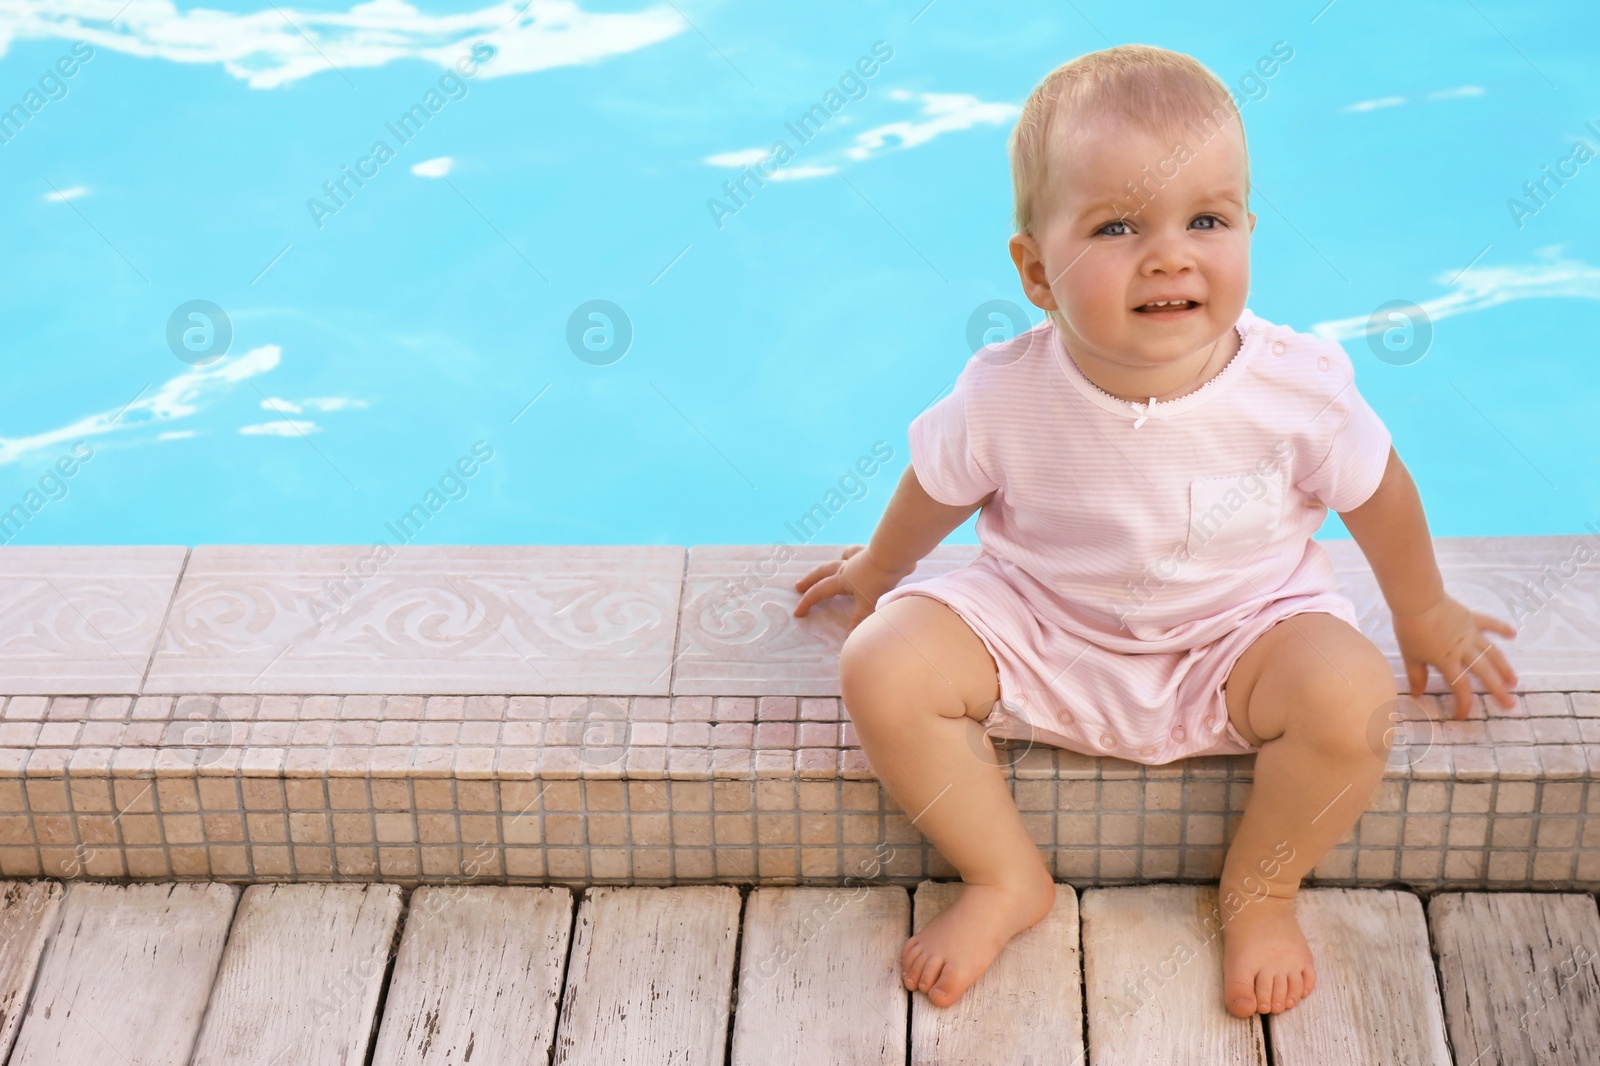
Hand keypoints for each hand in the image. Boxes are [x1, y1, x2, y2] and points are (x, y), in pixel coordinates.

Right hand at [792, 545, 910, 633]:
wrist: (892, 555)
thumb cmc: (879, 580)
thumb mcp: (867, 604)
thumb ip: (858, 621)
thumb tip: (849, 639)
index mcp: (841, 580)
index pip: (819, 592)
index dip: (807, 602)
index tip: (797, 612)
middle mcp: (845, 567)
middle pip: (822, 572)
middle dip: (810, 580)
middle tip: (799, 585)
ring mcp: (857, 557)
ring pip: (838, 560)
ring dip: (830, 565)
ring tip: (827, 568)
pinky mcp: (870, 552)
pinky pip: (855, 552)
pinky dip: (851, 554)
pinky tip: (853, 555)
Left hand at [1390, 594, 1517, 718]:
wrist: (1417, 601)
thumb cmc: (1410, 629)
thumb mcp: (1410, 656)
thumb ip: (1416, 676)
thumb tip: (1417, 695)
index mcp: (1447, 661)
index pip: (1460, 687)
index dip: (1464, 703)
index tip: (1464, 716)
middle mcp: (1463, 650)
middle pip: (1484, 673)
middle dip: (1498, 690)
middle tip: (1510, 704)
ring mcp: (1470, 634)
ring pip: (1492, 653)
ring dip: (1504, 667)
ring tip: (1514, 681)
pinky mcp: (1471, 619)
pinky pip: (1489, 624)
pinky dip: (1501, 628)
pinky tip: (1513, 634)